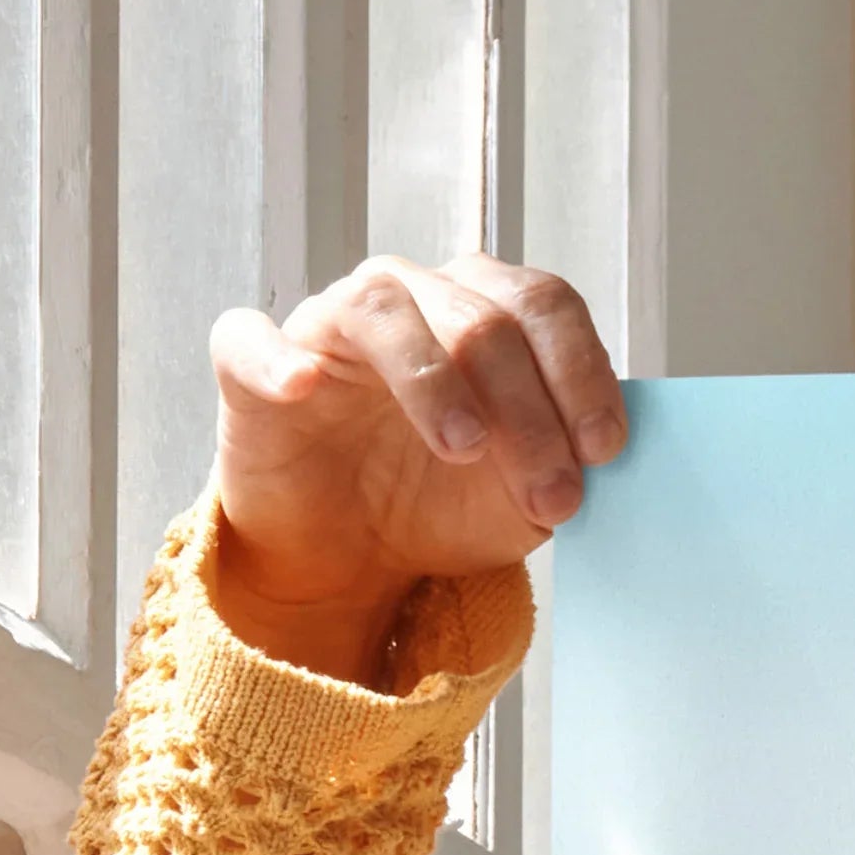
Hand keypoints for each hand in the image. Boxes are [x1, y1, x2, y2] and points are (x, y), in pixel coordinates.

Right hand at [204, 256, 625, 684]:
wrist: (352, 556)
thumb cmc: (441, 504)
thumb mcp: (524, 497)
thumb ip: (565, 464)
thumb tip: (599, 455)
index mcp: (485, 312)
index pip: (544, 306)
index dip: (581, 372)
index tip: (603, 450)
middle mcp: (411, 298)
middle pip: (481, 318)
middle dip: (529, 412)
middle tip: (551, 495)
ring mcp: (330, 324)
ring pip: (383, 310)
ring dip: (434, 380)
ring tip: (465, 449)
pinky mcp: (252, 365)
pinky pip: (250, 339)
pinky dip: (277, 358)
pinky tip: (303, 386)